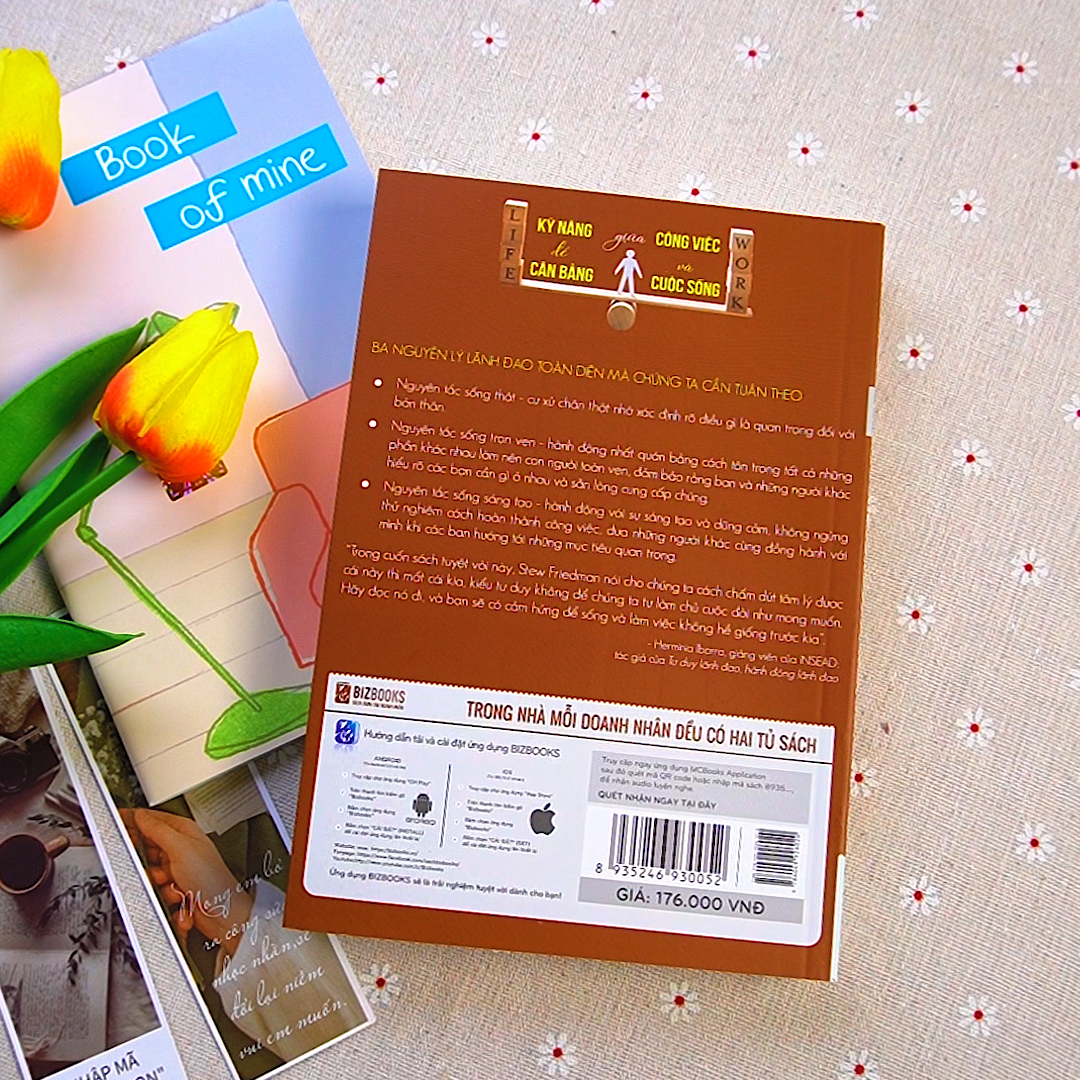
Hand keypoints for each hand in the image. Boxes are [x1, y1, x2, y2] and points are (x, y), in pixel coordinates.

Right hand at [121, 808, 252, 952]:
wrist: (222, 913)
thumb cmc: (211, 879)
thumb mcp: (180, 848)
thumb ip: (157, 831)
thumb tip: (140, 816)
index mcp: (183, 832)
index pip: (152, 821)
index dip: (132, 821)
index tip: (114, 822)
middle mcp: (180, 849)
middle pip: (147, 850)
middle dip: (147, 864)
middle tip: (155, 872)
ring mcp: (176, 869)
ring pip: (149, 873)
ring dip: (160, 885)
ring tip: (175, 887)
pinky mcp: (174, 888)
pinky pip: (156, 890)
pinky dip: (166, 897)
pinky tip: (181, 899)